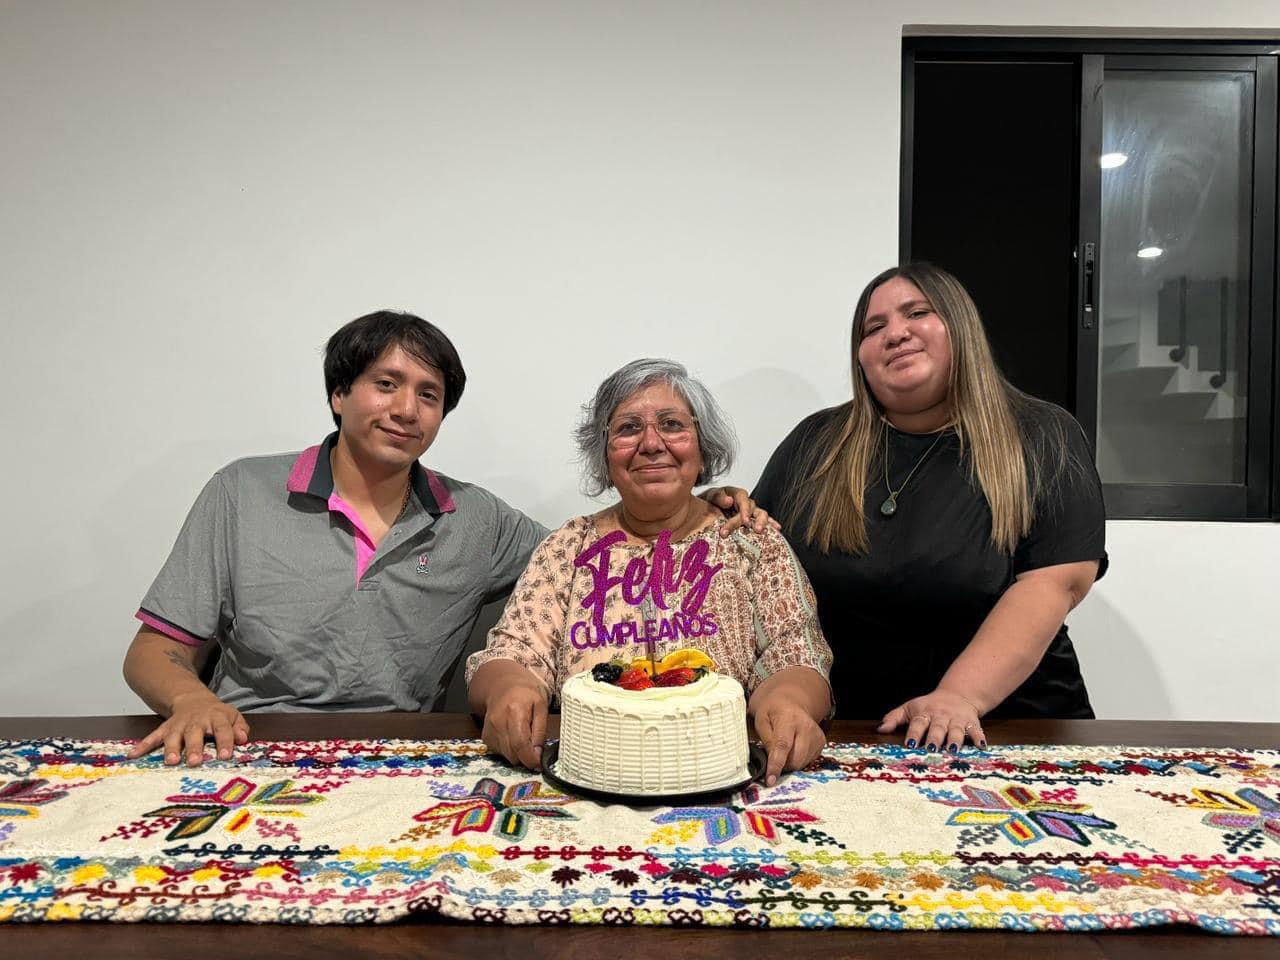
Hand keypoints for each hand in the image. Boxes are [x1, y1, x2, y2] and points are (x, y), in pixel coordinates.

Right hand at [127, 691, 249, 765]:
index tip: (225, 756)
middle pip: (195, 733)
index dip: (225, 742)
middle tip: (195, 762)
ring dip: (171, 748)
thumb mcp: (233, 717)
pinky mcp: (165, 728)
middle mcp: (196, 721)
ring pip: (174, 735)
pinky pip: (153, 736)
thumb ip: (240, 728)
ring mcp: (179, 724)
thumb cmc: (216, 715)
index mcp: (216, 718)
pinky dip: (143, 745)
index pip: (223, 729)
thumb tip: (243, 739)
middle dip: (195, 747)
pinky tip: (133, 755)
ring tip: (171, 761)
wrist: (194, 700)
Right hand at [480, 683, 548, 769]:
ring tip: (523, 739)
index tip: (539, 764)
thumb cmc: (525, 695)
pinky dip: (509, 751)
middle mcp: (498, 722)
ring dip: (517, 754)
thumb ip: (541, 731)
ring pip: (506, 756)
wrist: (503, 687)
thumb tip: (538, 754)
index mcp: (514, 711)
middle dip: (525, 757)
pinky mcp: (485, 737)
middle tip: (534, 749)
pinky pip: (499, 753)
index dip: (530, 758)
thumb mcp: (541, 707)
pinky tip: (513, 738)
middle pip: (512, 754)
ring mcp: (489, 730)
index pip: (520, 743)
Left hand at [701, 486, 778, 535]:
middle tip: (756, 530)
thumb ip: (719, 497)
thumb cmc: (711, 501)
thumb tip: (729, 501)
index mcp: (737, 494)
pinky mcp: (752, 519)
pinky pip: (763, 521)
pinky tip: (776, 529)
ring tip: (762, 532)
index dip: (745, 511)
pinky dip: (770, 524)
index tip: (744, 521)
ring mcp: (750, 512)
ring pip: (761, 515)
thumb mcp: (712, 496)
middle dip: (756, 520)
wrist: (708, 507)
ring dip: (762, 523)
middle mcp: (746, 502)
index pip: (744, 501)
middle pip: (755, 509)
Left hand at [754, 699, 825, 785]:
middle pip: (795, 759)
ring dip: (790, 762)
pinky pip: (808, 761)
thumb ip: (766, 741)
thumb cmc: (773, 711)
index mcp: (788, 718)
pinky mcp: (821, 742)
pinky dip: (798, 759)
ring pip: (802, 763)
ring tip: (785, 748)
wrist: (792, 701)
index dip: (776, 765)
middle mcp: (806, 726)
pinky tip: (794, 747)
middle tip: (773, 756)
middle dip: (782, 764)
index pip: (783, 745)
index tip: (770, 780)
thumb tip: (770, 762)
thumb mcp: (761, 721)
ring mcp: (816, 735)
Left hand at [878, 689, 985, 752]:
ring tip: (953, 750)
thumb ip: (893, 718)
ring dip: (955, 740)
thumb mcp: (909, 708)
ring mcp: (957, 719)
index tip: (910, 745)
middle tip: (932, 749)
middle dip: (935, 738)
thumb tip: (879, 730)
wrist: (957, 695)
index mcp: (924, 713)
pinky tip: (981, 746)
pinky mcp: (971, 722)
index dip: (914, 734)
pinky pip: (976, 730)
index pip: (918, 723)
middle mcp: (941, 716)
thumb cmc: (928, 706)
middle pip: (937, 728)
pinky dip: (978, 737)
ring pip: (956, 730)